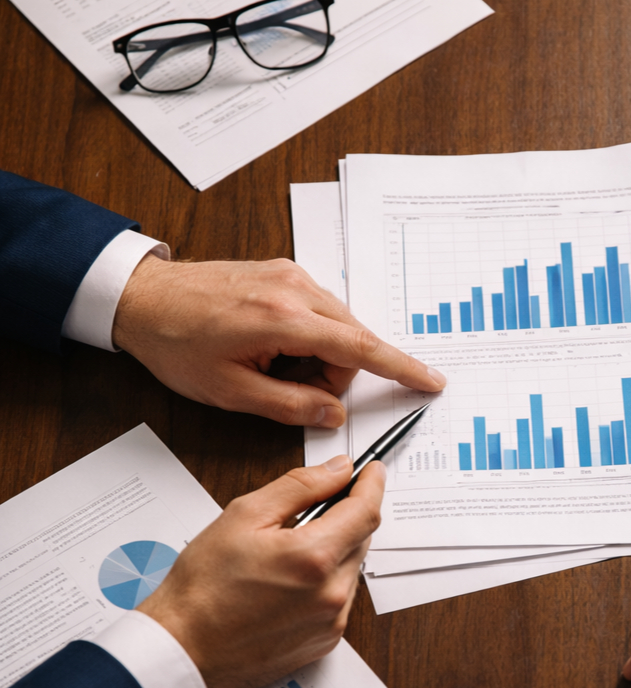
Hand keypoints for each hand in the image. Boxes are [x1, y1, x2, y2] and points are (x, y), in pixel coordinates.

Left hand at [112, 256, 444, 427]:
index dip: (400, 368)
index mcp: (283, 318)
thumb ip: (290, 406)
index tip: (430, 381)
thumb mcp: (231, 391)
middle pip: (352, 340)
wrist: (142, 297)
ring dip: (321, 357)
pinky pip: (320, 312)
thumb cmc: (177, 343)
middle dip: (335, 374)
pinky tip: (276, 348)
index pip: (360, 347)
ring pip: (338, 327)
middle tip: (291, 391)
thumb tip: (334, 414)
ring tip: (274, 367)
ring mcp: (290, 275)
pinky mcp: (284, 273)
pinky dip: (310, 338)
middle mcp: (294, 288)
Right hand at [139, 457, 383, 687]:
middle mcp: (332, 594)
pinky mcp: (325, 642)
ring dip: (333, 552)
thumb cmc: (204, 586)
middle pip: (360, 540)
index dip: (371, 485)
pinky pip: (340, 600)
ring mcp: (331, 622)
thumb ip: (300, 487)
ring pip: (350, 570)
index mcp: (315, 558)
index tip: (371, 472)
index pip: (366, 512)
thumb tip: (338, 470)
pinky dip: (324, 583)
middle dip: (344, 518)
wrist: (185, 647)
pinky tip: (287, 584)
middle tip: (309, 511)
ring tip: (285, 555)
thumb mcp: (244, 516)